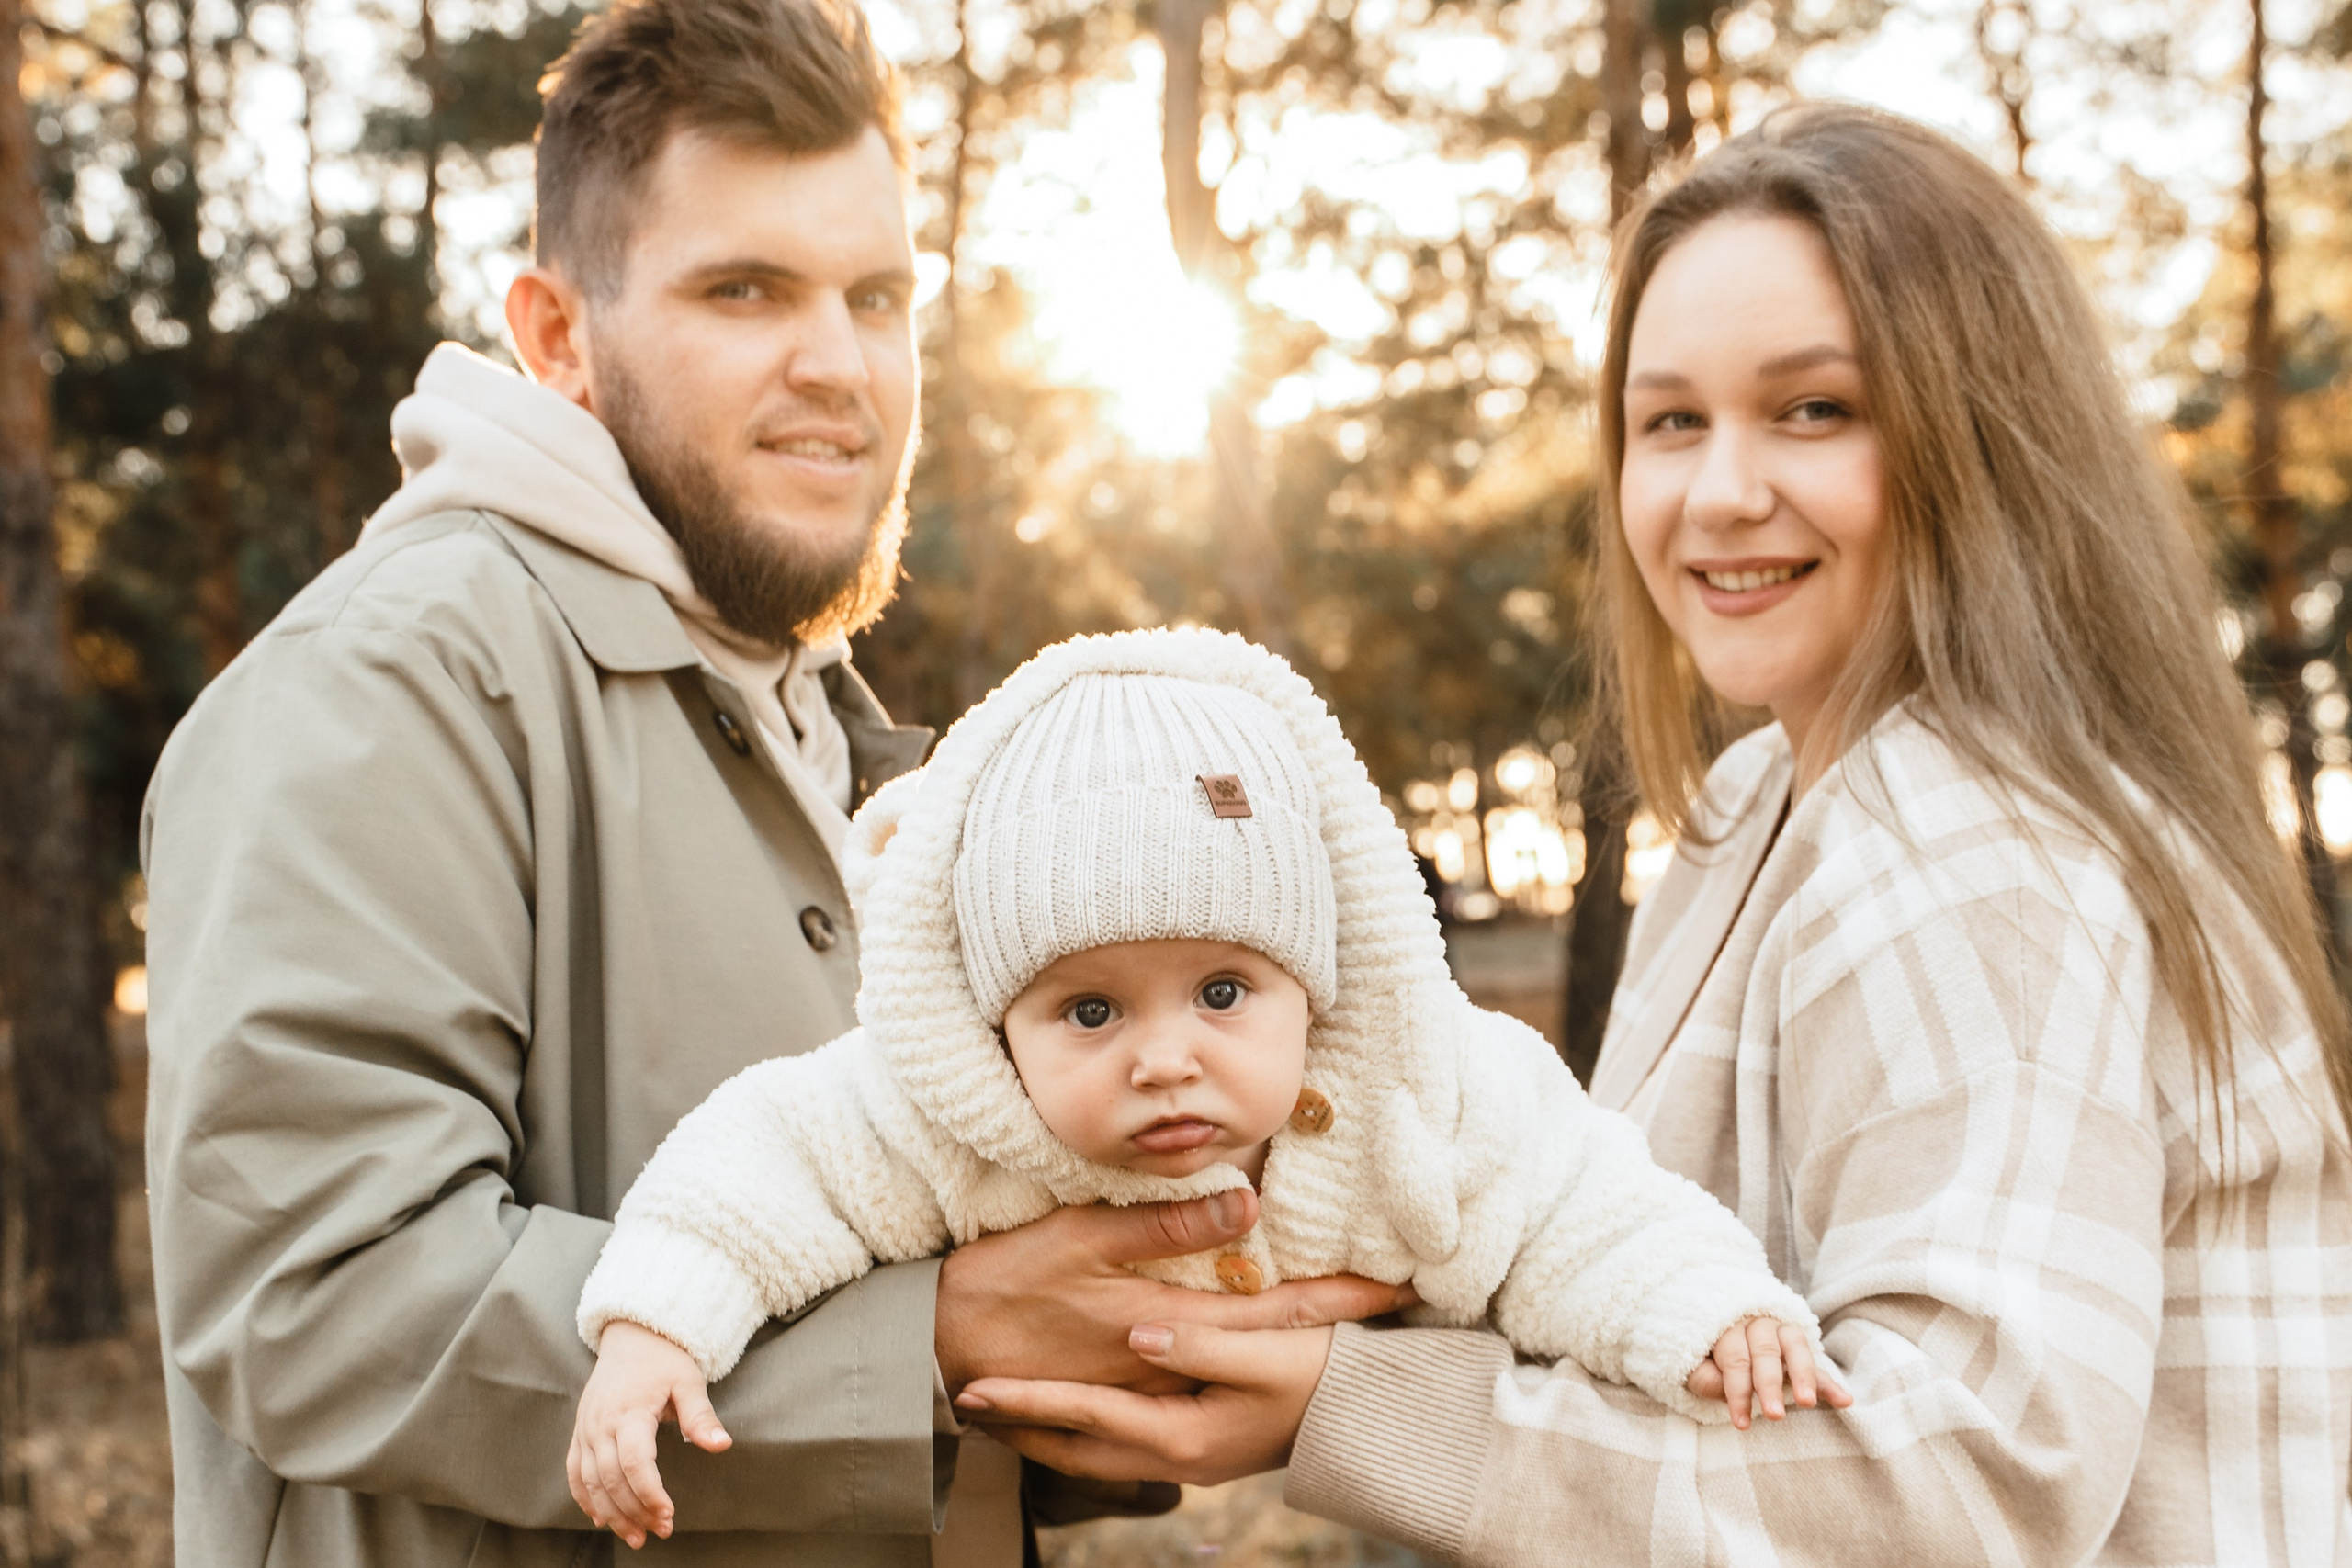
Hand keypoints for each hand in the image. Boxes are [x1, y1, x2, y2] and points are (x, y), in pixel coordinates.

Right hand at [567, 1321, 732, 1548]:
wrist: (631, 1336)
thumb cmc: (664, 1359)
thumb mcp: (688, 1380)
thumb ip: (701, 1416)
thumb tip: (722, 1445)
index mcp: (629, 1411)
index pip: (634, 1461)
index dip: (650, 1492)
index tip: (669, 1513)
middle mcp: (600, 1423)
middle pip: (611, 1479)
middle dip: (635, 1510)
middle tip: (661, 1530)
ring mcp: (585, 1429)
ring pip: (590, 1482)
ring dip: (612, 1513)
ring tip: (637, 1536)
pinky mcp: (579, 1432)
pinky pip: (574, 1472)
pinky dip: (585, 1499)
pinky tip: (603, 1520)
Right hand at [935, 1188, 1412, 1397]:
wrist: (944, 1349)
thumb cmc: (1008, 1282)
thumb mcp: (1082, 1237)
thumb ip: (1164, 1223)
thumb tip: (1245, 1202)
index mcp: (1172, 1321)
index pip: (1278, 1310)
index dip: (1341, 1299)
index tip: (1400, 1286)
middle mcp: (1176, 1364)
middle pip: (1277, 1344)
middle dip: (1341, 1322)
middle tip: (1404, 1301)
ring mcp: (1157, 1384)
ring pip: (1246, 1364)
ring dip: (1301, 1343)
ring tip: (1356, 1320)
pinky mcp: (1133, 1390)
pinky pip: (1205, 1376)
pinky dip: (1247, 1359)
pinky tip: (1270, 1349)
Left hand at [957, 1319, 1333, 1483]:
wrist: (1367, 1419)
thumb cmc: (1319, 1380)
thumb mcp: (1264, 1354)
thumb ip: (1198, 1344)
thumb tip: (1140, 1336)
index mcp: (1184, 1434)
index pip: (1084, 1416)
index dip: (1028, 1401)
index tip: (974, 1390)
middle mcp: (1178, 1456)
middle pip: (1078, 1449)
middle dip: (1021, 1431)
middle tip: (967, 1409)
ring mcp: (1190, 1458)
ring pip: (1097, 1455)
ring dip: (1048, 1435)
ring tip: (1003, 1418)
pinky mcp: (1202, 1446)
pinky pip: (1122, 1448)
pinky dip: (1086, 1434)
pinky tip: (1077, 1419)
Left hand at [1685, 1316, 1852, 1429]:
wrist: (1719, 1332)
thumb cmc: (1709, 1360)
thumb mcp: (1697, 1368)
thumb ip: (1704, 1377)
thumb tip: (1722, 1387)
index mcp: (1728, 1326)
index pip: (1735, 1359)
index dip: (1738, 1392)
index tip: (1741, 1423)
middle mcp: (1757, 1323)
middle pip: (1765, 1352)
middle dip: (1769, 1385)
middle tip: (1774, 1415)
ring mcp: (1781, 1332)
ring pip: (1795, 1347)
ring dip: (1803, 1375)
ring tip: (1807, 1403)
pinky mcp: (1800, 1349)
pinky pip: (1818, 1363)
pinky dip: (1831, 1382)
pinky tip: (1845, 1401)